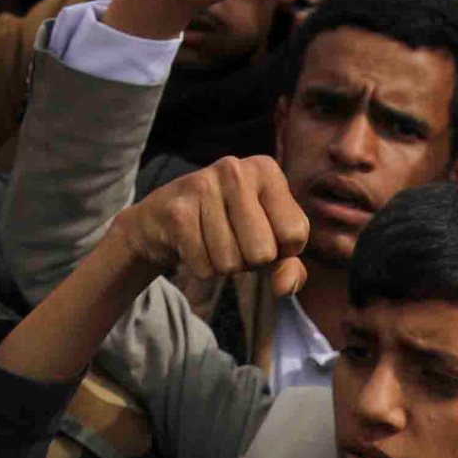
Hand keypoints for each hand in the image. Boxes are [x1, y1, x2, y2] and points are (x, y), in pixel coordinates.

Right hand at [118, 153, 310, 293]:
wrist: (163, 219)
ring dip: (222, 265)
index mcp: (266, 169)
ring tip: (211, 240)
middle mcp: (236, 170)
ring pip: (230, 263)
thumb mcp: (268, 242)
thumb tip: (284, 287)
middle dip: (249, 261)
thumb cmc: (229, 228)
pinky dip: (200, 268)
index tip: (261, 234)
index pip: (295, 234)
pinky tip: (192, 244)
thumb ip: (289, 267)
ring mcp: (203, 186)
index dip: (281, 249)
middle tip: (233, 240)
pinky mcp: (177, 211)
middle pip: (263, 252)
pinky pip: (204, 267)